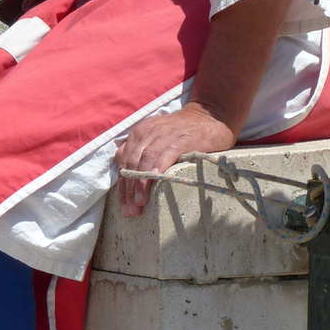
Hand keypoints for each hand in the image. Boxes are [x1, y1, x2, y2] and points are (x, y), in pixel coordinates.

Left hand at [115, 103, 235, 217]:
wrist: (207, 117)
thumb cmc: (180, 134)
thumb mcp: (155, 139)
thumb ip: (139, 154)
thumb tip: (125, 180)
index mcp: (139, 133)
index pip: (124, 162)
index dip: (122, 187)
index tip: (124, 208)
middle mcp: (148, 132)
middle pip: (132, 162)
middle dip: (129, 189)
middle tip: (131, 212)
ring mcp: (165, 134)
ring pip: (146, 159)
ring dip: (141, 182)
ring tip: (140, 203)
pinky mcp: (182, 138)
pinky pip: (167, 153)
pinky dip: (159, 166)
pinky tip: (156, 180)